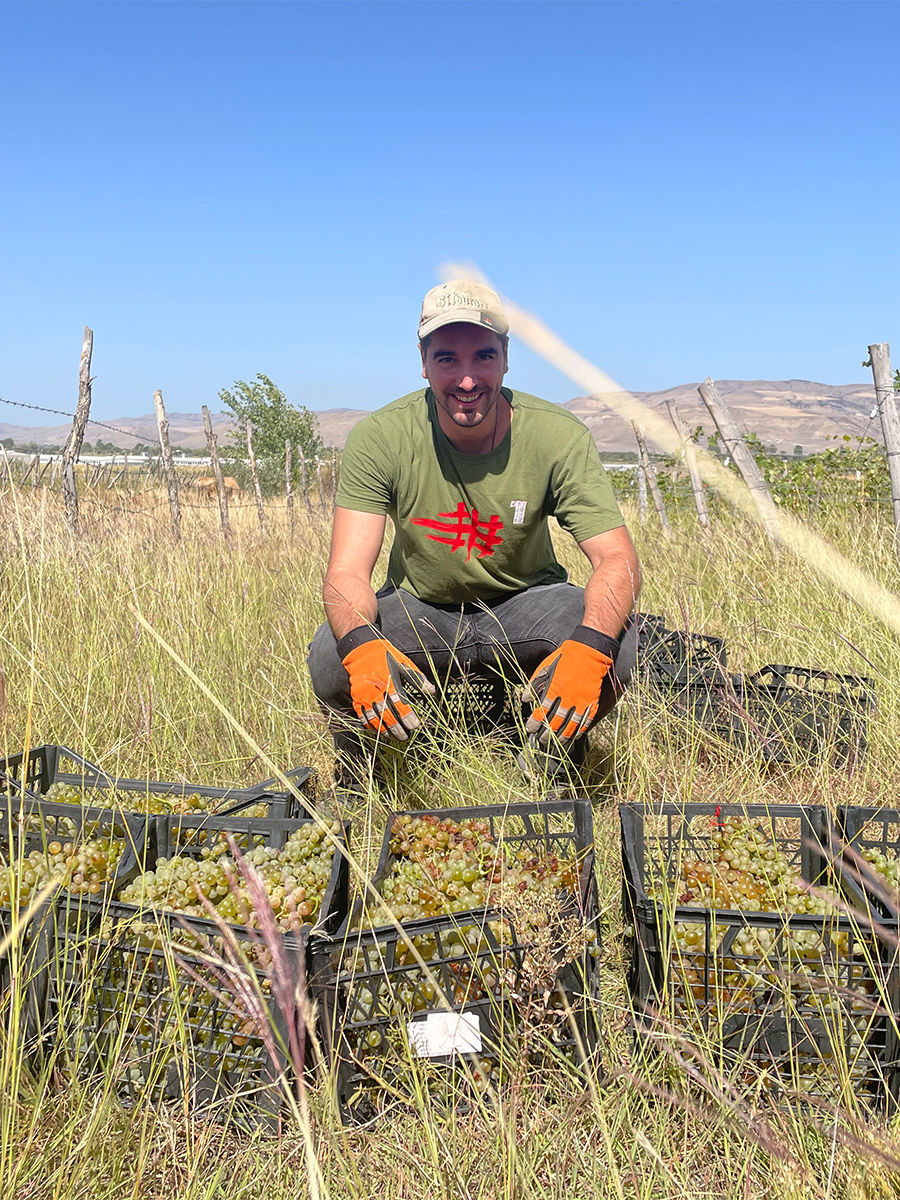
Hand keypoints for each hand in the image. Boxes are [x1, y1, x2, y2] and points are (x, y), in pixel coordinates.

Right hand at [339, 628, 435, 740]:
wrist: (361, 651)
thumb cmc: (386, 657)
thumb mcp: (404, 663)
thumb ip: (417, 679)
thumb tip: (432, 691)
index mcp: (390, 682)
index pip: (400, 704)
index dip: (408, 717)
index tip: (415, 725)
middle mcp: (377, 691)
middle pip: (388, 715)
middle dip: (398, 728)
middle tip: (406, 737)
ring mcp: (365, 696)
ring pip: (375, 719)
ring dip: (385, 730)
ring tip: (394, 737)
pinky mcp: (357, 699)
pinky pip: (363, 717)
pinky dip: (371, 726)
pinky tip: (378, 731)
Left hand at [522, 626, 617, 745]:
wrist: (589, 653)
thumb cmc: (565, 659)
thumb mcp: (545, 668)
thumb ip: (534, 685)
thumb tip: (524, 699)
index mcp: (554, 690)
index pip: (541, 712)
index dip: (534, 723)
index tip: (530, 729)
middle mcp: (567, 699)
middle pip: (554, 723)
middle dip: (546, 734)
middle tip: (541, 740)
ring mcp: (580, 703)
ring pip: (570, 726)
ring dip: (561, 737)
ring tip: (555, 743)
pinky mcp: (591, 703)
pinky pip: (585, 722)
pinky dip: (579, 731)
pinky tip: (574, 737)